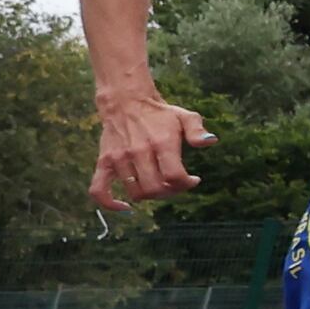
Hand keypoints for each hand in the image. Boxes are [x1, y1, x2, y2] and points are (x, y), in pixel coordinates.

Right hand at [91, 90, 209, 207]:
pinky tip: (125, 207)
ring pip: (135, 192)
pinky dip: (110, 204)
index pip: (174, 176)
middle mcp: (139, 152)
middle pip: (155, 189)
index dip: (186, 184)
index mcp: (161, 142)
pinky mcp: (103, 162)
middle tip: (175, 184)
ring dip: (149, 196)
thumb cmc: (159, 114)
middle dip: (170, 192)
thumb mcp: (184, 116)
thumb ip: (198, 131)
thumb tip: (211, 141)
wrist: (125, 101)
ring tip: (158, 186)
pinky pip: (99, 190)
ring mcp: (119, 158)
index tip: (192, 180)